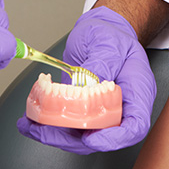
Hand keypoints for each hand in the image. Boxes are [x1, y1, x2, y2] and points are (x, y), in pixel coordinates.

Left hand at [17, 6, 156, 153]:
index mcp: (137, 90)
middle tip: (46, 130)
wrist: (101, 29)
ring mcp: (103, 110)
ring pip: (83, 135)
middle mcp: (122, 106)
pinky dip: (51, 125)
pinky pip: (71, 125)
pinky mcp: (85, 110)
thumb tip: (87, 85)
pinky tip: (32, 120)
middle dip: (72, 138)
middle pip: (104, 135)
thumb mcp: (108, 43)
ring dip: (56, 135)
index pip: (135, 126)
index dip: (114, 138)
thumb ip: (100, 64)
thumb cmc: (111, 34)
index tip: (90, 138)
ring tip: (32, 125)